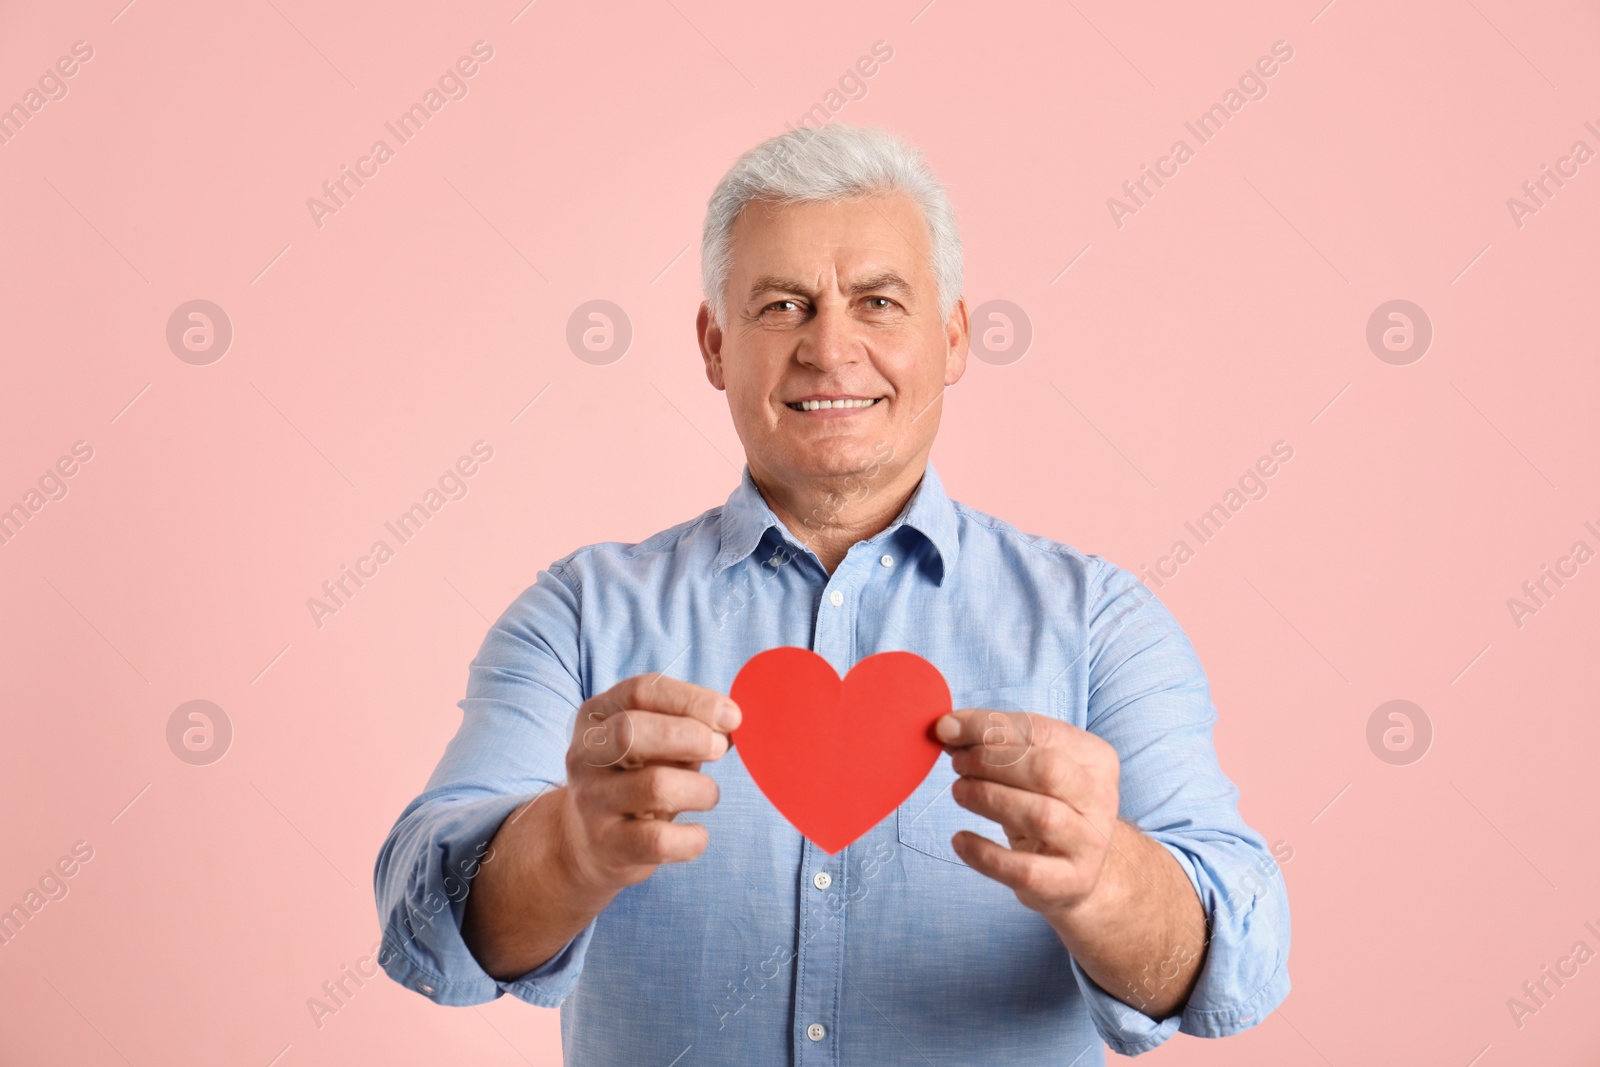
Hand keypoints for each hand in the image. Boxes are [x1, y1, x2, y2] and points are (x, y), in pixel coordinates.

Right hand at [557, 675, 740, 897]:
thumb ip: (689, 728)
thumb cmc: (636, 779)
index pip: (640, 692)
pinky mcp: (607, 845)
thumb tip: (733, 721)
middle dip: (690, 736)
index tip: (731, 716)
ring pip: (654, 786)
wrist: (588, 843)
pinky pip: (659, 841)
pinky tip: (697, 833)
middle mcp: (585, 755)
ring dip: (700, 789)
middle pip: (632, 731)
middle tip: (720, 749)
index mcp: (596, 716)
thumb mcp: (655, 744)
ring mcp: (591, 801)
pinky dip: (692, 838)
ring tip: (708, 795)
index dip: (691, 700)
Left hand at [934, 708, 1121, 917]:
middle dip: (992, 761)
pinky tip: (959, 840)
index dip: (988, 726)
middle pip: (1046, 770)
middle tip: (958, 764)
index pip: (1040, 731)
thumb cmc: (1045, 806)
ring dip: (988, 798)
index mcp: (1096, 758)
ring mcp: (1090, 844)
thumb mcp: (1031, 770)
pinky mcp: (1070, 882)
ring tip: (959, 792)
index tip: (947, 728)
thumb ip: (995, 745)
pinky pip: (1024, 869)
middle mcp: (1100, 799)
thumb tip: (948, 727)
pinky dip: (985, 854)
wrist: (1075, 871)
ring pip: (1040, 816)